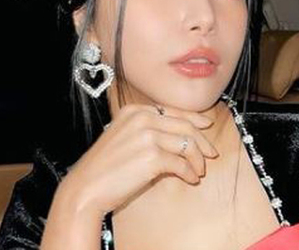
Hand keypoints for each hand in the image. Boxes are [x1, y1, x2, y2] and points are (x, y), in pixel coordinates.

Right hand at [59, 104, 218, 216]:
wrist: (87, 187)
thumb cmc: (104, 168)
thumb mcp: (123, 138)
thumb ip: (146, 131)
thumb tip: (177, 140)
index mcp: (134, 111)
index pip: (173, 111)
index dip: (194, 119)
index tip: (206, 125)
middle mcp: (141, 119)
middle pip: (185, 126)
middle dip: (202, 141)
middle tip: (211, 154)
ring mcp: (147, 136)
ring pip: (187, 144)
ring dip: (197, 160)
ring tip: (198, 171)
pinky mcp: (152, 157)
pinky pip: (181, 164)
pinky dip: (189, 173)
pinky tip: (189, 179)